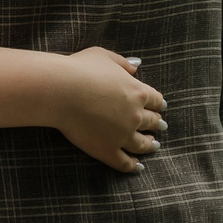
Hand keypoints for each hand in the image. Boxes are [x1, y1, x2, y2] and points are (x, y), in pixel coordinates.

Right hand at [51, 48, 167, 171]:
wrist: (61, 90)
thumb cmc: (80, 68)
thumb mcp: (104, 56)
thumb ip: (123, 62)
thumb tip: (136, 67)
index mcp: (137, 92)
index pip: (156, 100)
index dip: (158, 103)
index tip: (160, 106)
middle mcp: (135, 115)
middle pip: (152, 122)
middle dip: (157, 123)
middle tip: (160, 126)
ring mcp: (123, 135)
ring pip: (142, 144)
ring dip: (150, 145)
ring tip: (153, 145)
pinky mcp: (107, 150)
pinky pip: (124, 162)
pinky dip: (133, 166)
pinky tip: (137, 166)